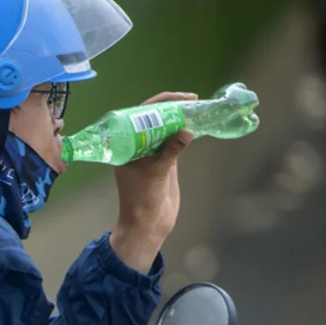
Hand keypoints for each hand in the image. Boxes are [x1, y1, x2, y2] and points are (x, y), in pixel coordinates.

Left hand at [109, 91, 196, 273]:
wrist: (148, 225)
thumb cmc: (142, 199)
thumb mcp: (156, 172)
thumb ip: (170, 151)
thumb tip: (187, 131)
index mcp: (126, 143)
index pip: (141, 114)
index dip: (161, 103)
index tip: (181, 99)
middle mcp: (137, 144)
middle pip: (155, 118)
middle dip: (173, 108)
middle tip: (194, 101)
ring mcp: (151, 152)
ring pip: (166, 129)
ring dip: (181, 120)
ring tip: (199, 109)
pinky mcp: (164, 161)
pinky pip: (174, 142)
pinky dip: (185, 134)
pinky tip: (197, 126)